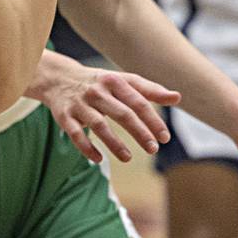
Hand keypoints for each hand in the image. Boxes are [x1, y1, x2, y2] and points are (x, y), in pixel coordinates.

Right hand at [29, 50, 180, 162]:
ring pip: (99, 125)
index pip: (138, 101)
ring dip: (114, 143)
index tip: (165, 137)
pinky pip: (76, 134)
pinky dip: (87, 147)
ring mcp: (80, 104)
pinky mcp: (64, 116)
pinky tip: (99, 159)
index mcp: (115, 82)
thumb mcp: (123, 81)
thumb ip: (150, 90)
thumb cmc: (100, 83)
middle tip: (153, 149)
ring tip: (128, 158)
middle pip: (122, 113)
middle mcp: (98, 91)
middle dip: (139, 132)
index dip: (152, 119)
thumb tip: (177, 97)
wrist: (59, 78)